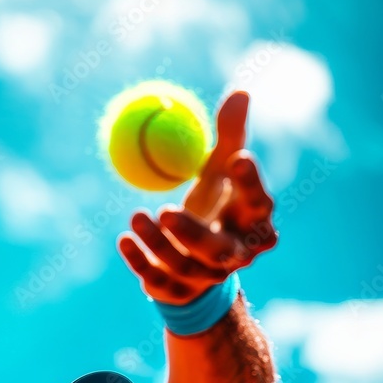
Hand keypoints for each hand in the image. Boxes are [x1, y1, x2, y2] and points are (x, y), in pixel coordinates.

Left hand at [117, 91, 277, 304]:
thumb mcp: (222, 169)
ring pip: (183, 266)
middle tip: (165, 210)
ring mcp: (207, 278)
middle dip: (193, 233)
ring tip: (135, 216)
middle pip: (220, 250)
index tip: (238, 156)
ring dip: (156, 243)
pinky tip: (123, 240)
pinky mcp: (179, 292)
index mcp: (254, 222)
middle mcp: (236, 254)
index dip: (250, 183)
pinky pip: (157, 281)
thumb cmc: (216, 205)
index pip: (258, 203)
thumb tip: (240, 91)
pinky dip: (138, 262)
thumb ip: (230, 135)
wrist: (198, 261)